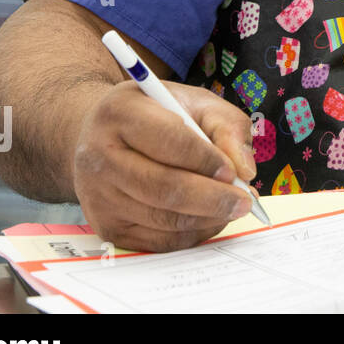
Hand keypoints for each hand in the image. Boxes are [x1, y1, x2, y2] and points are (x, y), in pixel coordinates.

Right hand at [71, 81, 257, 251]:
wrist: (107, 136)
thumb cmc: (159, 115)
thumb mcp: (197, 103)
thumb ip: (227, 127)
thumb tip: (244, 170)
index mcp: (120, 113)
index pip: (168, 140)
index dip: (205, 159)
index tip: (233, 171)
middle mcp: (99, 155)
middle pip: (163, 187)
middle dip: (213, 198)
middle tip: (244, 200)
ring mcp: (98, 195)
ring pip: (162, 218)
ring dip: (206, 218)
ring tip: (232, 208)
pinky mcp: (106, 226)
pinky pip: (156, 240)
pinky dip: (191, 234)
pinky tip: (209, 218)